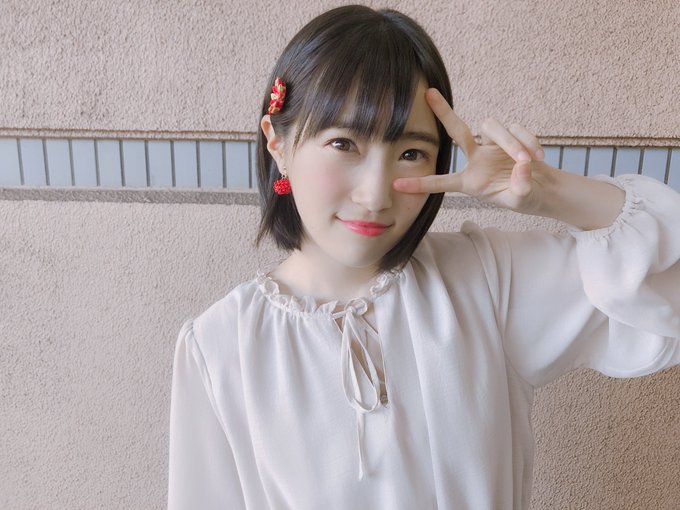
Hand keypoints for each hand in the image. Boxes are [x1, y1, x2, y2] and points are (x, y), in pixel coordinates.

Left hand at [394, 88, 552, 213]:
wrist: (543, 189)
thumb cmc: (525, 198)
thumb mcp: (521, 200)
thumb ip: (520, 188)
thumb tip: (522, 165)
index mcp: (469, 182)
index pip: (441, 182)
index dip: (420, 183)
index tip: (396, 184)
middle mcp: (476, 160)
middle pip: (457, 130)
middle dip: (443, 111)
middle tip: (428, 93)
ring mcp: (491, 145)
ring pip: (492, 128)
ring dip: (512, 143)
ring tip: (528, 161)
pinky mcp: (510, 135)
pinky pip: (516, 129)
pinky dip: (528, 142)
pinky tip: (537, 158)